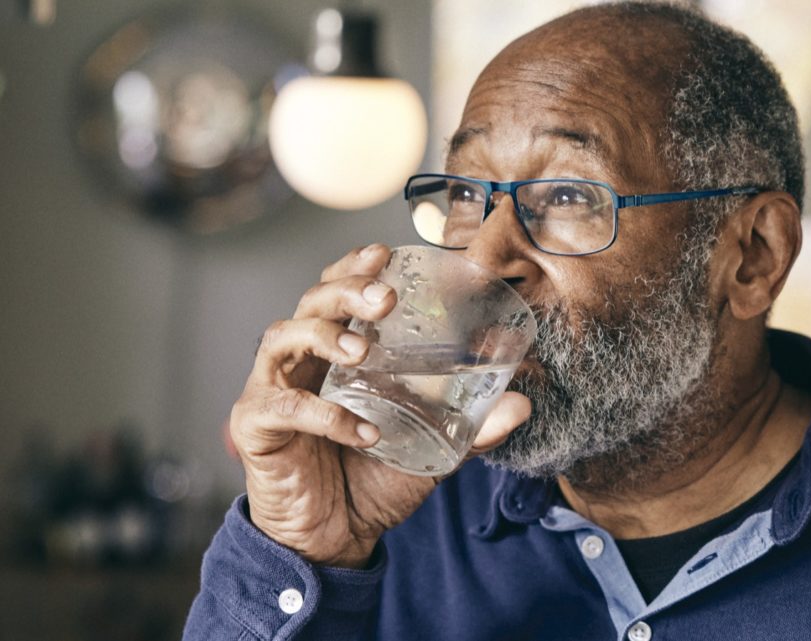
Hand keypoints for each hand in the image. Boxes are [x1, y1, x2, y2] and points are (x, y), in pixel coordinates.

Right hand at [229, 244, 531, 567]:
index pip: (337, 293)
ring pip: (282, 338)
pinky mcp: (256, 426)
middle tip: (384, 298)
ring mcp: (272, 389)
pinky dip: (322, 414)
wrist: (334, 538)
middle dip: (346, 291)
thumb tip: (522, 405)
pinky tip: (361, 431)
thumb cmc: (371, 479)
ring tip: (363, 351)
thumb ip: (471, 428)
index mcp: (336, 353)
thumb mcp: (430, 448)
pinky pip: (282, 406)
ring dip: (325, 336)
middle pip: (310, 303)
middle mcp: (301, 362)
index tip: (383, 253)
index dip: (354, 268)